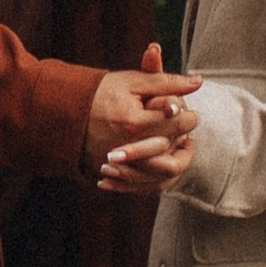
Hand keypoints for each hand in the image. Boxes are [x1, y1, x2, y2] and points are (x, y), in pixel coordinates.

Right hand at [85, 51, 198, 180]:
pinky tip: (167, 159)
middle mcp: (129, 149)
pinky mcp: (118, 176)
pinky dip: (163, 175)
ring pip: (166, 172)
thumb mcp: (133, 81)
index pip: (178, 123)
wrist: (67, 114)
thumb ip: (166, 82)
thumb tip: (198, 82)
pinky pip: (150, 185)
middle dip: (184, 135)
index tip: (187, 111)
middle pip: (174, 148)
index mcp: (134, 122)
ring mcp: (123, 166)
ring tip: (180, 143)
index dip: (189, 116)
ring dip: (180, 158)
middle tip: (184, 125)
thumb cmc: (102, 93)